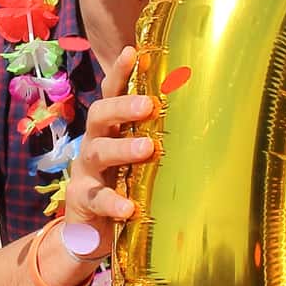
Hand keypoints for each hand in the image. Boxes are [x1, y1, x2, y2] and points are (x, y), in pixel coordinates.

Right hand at [61, 46, 155, 260]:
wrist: (89, 233)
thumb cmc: (122, 187)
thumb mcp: (137, 162)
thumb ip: (156, 140)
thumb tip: (204, 113)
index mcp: (110, 130)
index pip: (111, 94)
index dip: (120, 73)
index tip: (133, 52)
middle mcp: (94, 144)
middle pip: (99, 115)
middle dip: (122, 107)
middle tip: (147, 105)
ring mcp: (85, 172)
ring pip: (97, 152)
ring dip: (122, 148)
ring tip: (147, 149)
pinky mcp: (81, 200)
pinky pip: (96, 198)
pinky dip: (113, 202)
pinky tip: (130, 207)